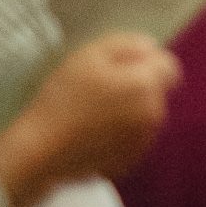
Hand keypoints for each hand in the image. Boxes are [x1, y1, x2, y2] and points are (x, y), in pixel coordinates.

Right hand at [4, 33, 180, 186]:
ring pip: (145, 116)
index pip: (168, 67)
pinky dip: (119, 134)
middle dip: (136, 87)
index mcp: (147, 86)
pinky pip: (132, 139)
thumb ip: (127, 44)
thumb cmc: (61, 99)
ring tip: (91, 115)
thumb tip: (151, 48)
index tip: (117, 69)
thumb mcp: (89, 56)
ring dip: (129, 111)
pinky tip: (90, 135)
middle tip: (98, 91)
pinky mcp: (128, 162)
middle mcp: (154, 115)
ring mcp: (143, 142)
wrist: (37, 152)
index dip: (145, 63)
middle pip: (156, 92)